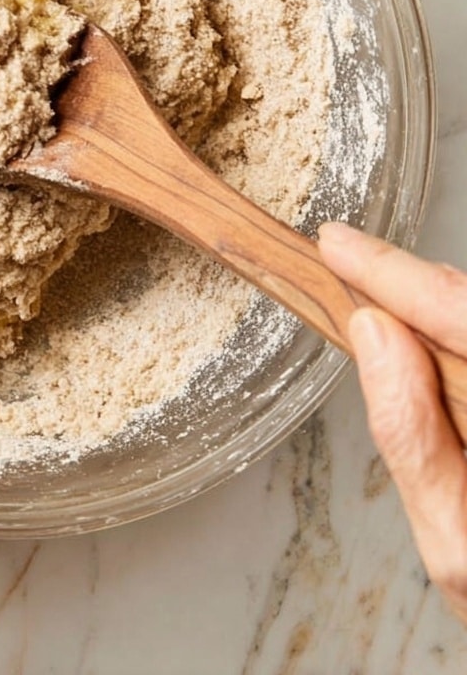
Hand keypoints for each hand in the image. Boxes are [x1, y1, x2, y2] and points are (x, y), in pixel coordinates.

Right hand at [319, 222, 466, 623]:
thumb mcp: (459, 547)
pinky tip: (433, 353)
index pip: (462, 317)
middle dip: (414, 287)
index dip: (392, 273)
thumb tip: (374, 335)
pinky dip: (461, 343)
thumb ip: (413, 438)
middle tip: (347, 266)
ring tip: (387, 319)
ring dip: (444, 319)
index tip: (337, 244)